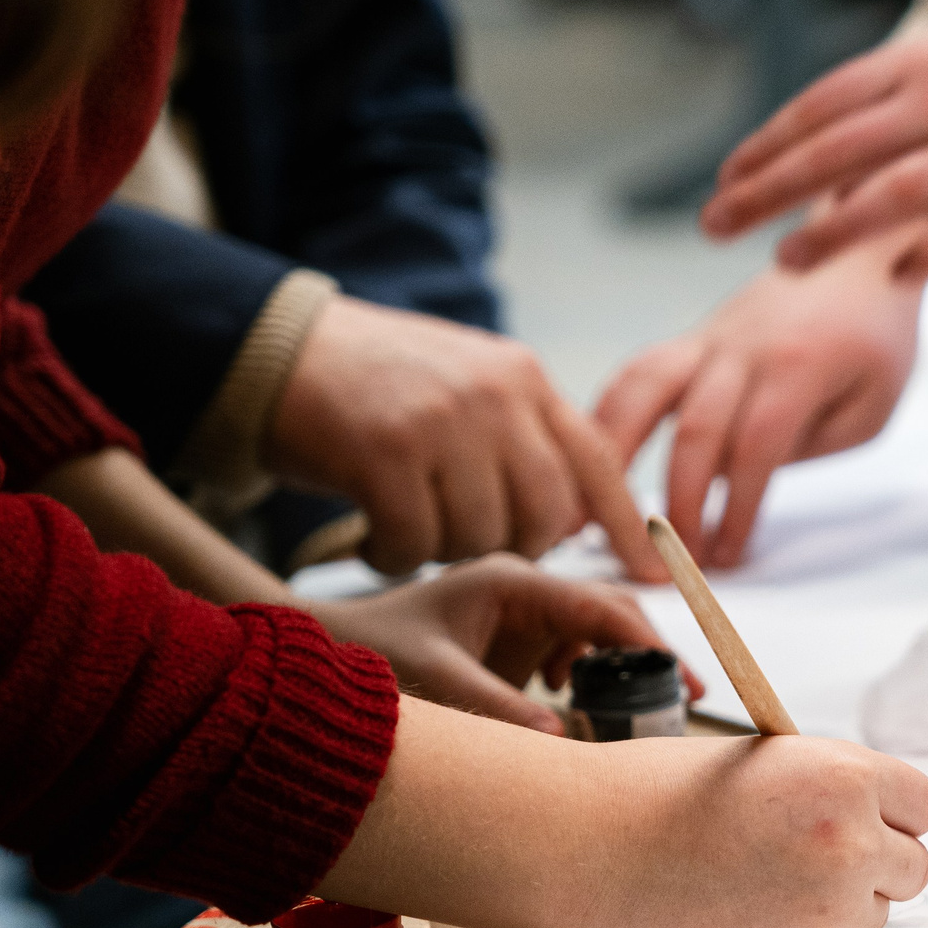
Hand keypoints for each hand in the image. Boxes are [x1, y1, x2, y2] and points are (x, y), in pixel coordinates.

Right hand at [269, 296, 664, 580]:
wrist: (276, 348)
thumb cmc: (373, 383)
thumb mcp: (467, 384)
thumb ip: (521, 435)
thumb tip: (574, 516)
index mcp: (522, 378)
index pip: (595, 460)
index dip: (625, 526)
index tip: (650, 578)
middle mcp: (493, 396)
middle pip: (544, 516)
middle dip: (512, 547)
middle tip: (461, 537)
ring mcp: (442, 422)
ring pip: (480, 537)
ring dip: (441, 550)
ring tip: (405, 522)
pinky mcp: (384, 452)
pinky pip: (415, 544)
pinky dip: (392, 554)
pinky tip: (369, 534)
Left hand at [306, 554, 689, 733]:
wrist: (331, 646)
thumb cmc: (373, 650)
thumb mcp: (435, 679)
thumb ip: (495, 705)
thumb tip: (562, 740)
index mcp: (510, 582)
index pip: (599, 605)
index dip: (647, 642)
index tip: (680, 678)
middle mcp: (524, 589)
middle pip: (610, 611)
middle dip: (648, 653)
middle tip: (683, 698)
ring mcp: (522, 611)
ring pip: (596, 631)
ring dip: (618, 667)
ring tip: (633, 709)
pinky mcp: (516, 636)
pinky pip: (572, 649)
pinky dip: (585, 676)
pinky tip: (567, 700)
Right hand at [322, 703, 927, 927]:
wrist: (593, 845)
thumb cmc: (665, 791)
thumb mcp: (769, 757)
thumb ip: (836, 785)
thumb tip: (880, 817)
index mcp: (846, 780)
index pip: (924, 805)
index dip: (890, 809)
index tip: (866, 815)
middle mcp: (850, 847)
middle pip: (912, 867)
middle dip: (875, 860)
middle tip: (813, 851)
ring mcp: (825, 913)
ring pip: (872, 914)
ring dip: (838, 902)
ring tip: (765, 877)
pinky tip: (744, 909)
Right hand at [594, 236, 925, 566]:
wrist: (860, 250)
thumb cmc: (877, 336)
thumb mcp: (875, 402)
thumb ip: (814, 442)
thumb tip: (739, 479)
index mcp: (800, 364)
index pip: (757, 448)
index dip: (736, 508)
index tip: (726, 557)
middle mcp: (744, 347)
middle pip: (696, 430)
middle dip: (679, 505)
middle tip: (668, 563)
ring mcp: (710, 337)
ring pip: (644, 389)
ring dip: (616, 455)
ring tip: (590, 513)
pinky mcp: (691, 337)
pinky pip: (637, 373)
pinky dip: (606, 418)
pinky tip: (588, 465)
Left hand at [700, 0, 927, 274]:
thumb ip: (883, 98)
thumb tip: (803, 141)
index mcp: (919, 61)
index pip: (821, 106)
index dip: (765, 147)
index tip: (721, 184)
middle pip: (838, 149)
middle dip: (767, 191)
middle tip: (714, 228)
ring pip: (895, 194)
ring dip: (831, 230)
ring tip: (783, 262)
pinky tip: (892, 274)